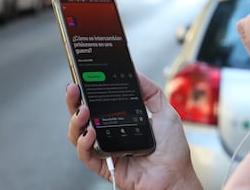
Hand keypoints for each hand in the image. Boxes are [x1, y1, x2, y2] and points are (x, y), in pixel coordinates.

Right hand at [66, 74, 202, 189]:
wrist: (175, 175)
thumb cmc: (172, 148)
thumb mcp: (165, 112)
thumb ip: (151, 92)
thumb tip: (135, 74)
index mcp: (122, 120)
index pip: (100, 103)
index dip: (89, 91)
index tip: (85, 77)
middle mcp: (111, 133)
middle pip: (84, 116)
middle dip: (75, 102)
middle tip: (74, 89)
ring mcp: (106, 149)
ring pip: (79, 135)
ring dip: (76, 121)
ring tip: (83, 110)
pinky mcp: (105, 166)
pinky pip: (86, 155)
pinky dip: (84, 143)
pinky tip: (90, 133)